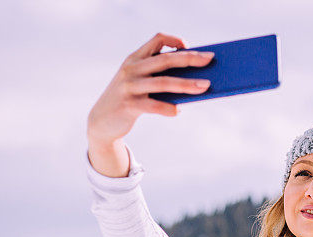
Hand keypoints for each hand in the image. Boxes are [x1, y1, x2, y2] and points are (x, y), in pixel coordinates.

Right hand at [86, 32, 213, 146]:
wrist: (102, 121)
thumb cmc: (130, 99)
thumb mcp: (141, 83)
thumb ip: (160, 78)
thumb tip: (196, 82)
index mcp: (135, 59)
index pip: (156, 40)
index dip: (174, 40)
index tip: (189, 46)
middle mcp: (131, 69)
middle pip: (165, 60)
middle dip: (190, 59)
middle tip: (211, 60)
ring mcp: (129, 87)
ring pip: (163, 82)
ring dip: (187, 84)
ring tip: (206, 86)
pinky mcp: (129, 105)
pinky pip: (154, 106)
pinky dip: (169, 108)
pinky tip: (179, 110)